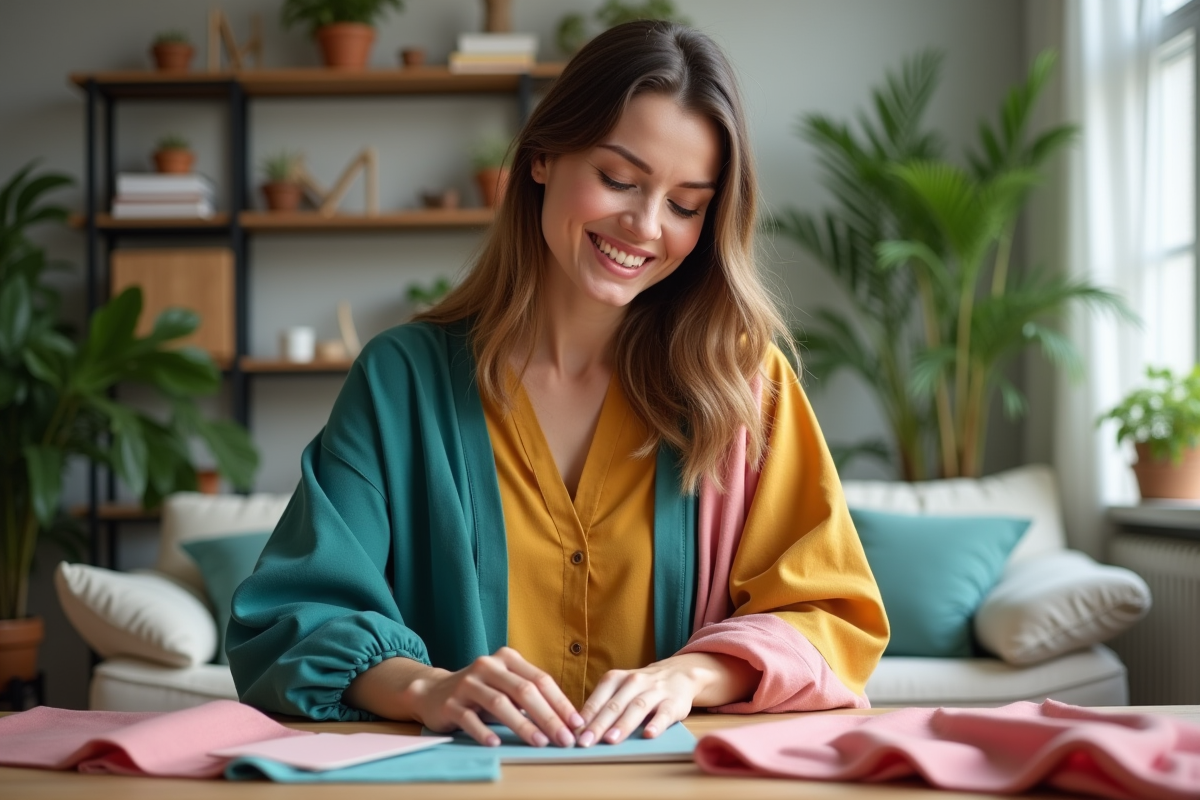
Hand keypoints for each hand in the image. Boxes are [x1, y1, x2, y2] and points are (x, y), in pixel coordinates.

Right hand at [406, 647, 582, 747]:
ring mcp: (467, 683)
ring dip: (523, 724)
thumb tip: (566, 720)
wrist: (434, 692)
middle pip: (524, 691)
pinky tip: (496, 743)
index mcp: (507, 659)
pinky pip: (469, 718)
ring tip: (540, 742)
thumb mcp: (506, 685)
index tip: (577, 724)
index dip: (561, 702)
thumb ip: (531, 695)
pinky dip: (483, 731)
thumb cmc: (481, 691)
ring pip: (499, 703)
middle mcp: (488, 666)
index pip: (540, 680)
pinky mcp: (450, 703)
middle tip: (564, 739)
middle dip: (548, 717)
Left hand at [575, 653, 759, 746]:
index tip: (574, 734)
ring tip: (611, 740)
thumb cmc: (641, 688)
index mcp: (615, 679)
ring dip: (623, 724)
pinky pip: (664, 714)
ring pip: (637, 708)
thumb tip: (578, 730)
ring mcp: (655, 691)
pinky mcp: (674, 702)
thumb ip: (602, 706)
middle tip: (586, 742)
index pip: (598, 699)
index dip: (586, 717)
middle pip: (614, 705)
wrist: (679, 674)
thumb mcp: (619, 689)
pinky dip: (656, 724)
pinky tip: (648, 735)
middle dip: (599, 724)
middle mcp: (634, 682)